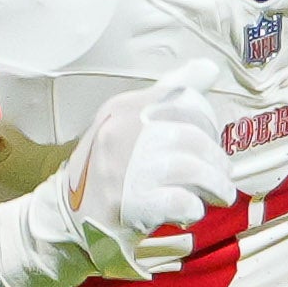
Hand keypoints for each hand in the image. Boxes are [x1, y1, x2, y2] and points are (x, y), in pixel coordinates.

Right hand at [0, 70, 241, 286]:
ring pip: (192, 168)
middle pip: (192, 136)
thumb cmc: (107, 170)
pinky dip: (194, 209)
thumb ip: (167, 96)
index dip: (208, 122)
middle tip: (221, 177)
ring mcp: (124, 168)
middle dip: (216, 160)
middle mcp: (121, 132)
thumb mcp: (127, 123)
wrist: (66, 218)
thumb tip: (208, 68)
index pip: (182, 99)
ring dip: (215, 186)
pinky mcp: (129, 204)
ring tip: (218, 195)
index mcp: (123, 108)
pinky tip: (190, 212)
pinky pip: (181, 201)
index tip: (210, 142)